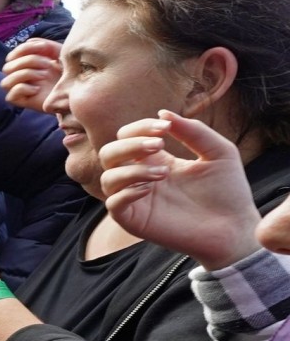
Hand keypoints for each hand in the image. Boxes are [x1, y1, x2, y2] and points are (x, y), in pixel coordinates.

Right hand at [0, 39, 62, 112]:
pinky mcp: (24, 102)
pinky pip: (11, 96)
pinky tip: (38, 88)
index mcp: (25, 65)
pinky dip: (23, 89)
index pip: (12, 55)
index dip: (24, 48)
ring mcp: (21, 90)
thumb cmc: (69, 71)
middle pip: (7, 67)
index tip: (44, 47)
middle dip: (28, 61)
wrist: (79, 90)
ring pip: (5, 82)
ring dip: (25, 74)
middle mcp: (20, 78)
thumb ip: (44, 45)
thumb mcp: (59, 53)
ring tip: (44, 75)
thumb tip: (28, 42)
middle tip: (47, 64)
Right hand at [100, 111, 259, 269]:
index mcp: (154, 159)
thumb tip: (163, 112)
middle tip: (159, 145)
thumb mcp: (218, 152)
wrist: (234, 228)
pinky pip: (113, 204)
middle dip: (129, 145)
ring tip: (163, 174)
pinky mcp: (134, 220)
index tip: (165, 127)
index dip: (140, 127)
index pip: (127, 135)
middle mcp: (139, 177)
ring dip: (131, 170)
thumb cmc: (228, 191)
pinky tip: (149, 189)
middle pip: (109, 152)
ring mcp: (135, 199)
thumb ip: (193, 131)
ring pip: (107, 178)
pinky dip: (126, 193)